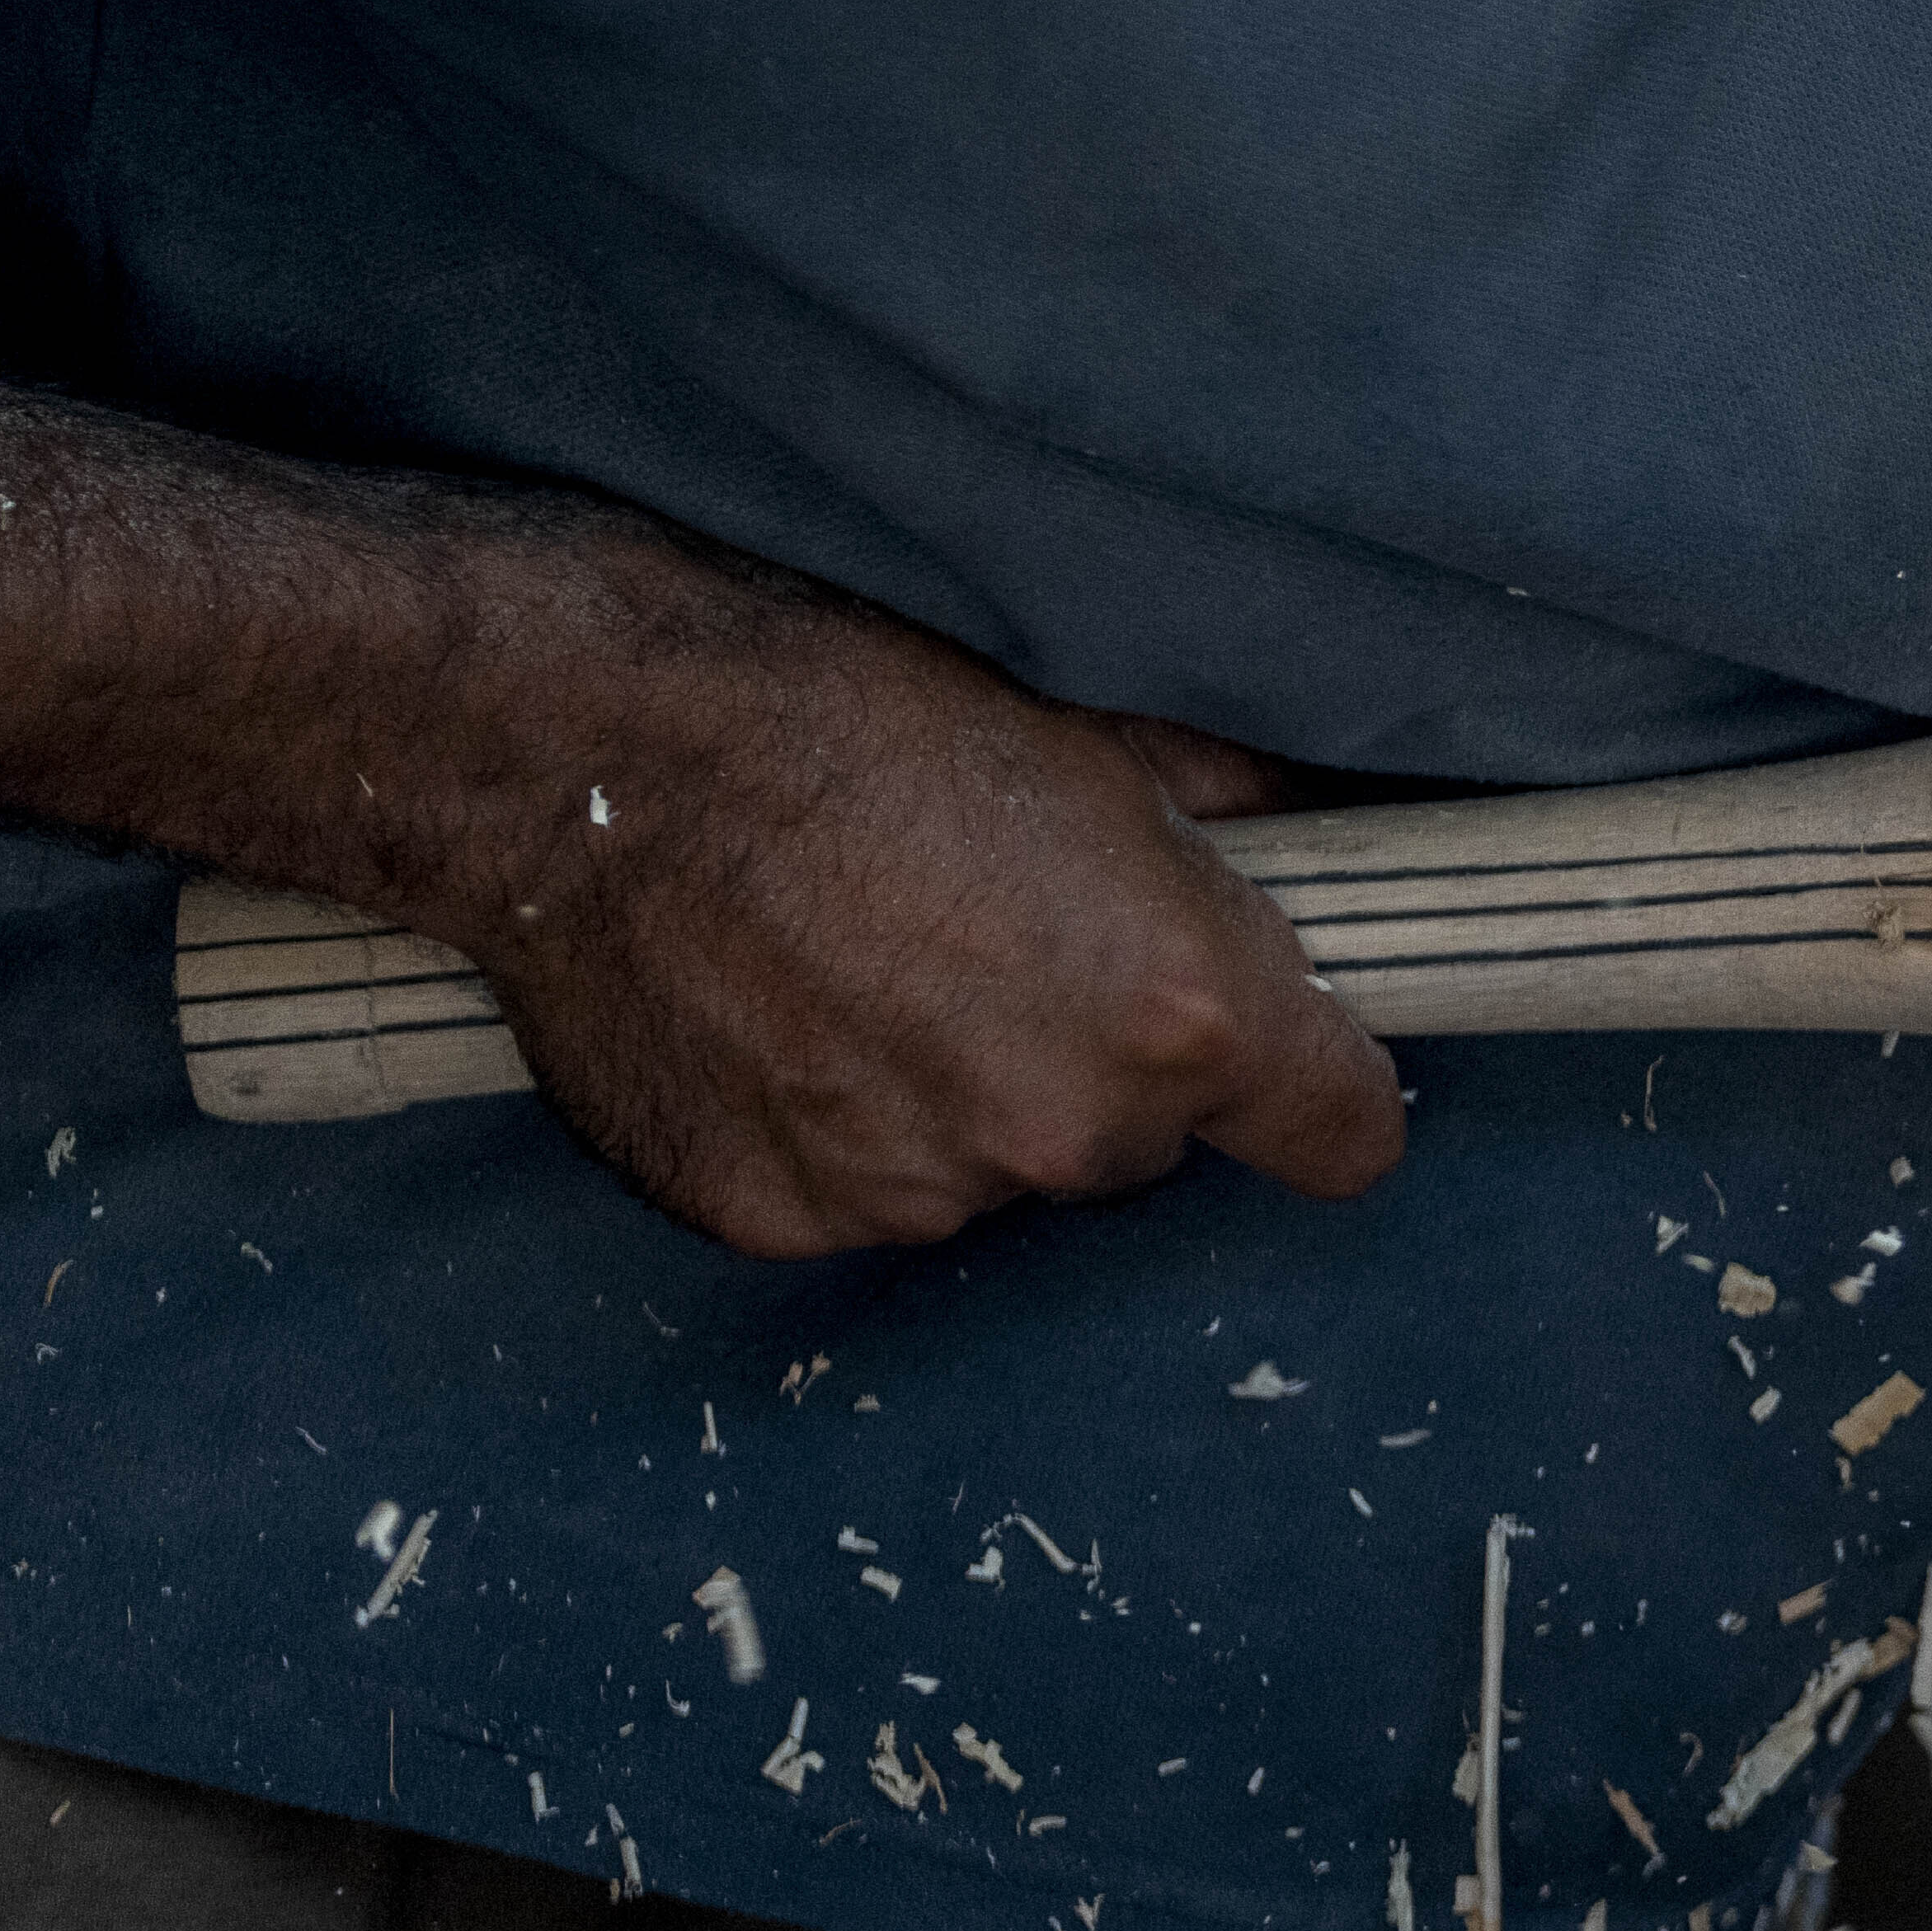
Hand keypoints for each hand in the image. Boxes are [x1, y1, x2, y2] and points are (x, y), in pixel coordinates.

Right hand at [425, 536, 1407, 1258]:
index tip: (1282, 1063)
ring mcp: (917, 1191)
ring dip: (964, 1102)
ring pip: (999, 1172)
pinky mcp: (782, 1221)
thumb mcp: (1099, 731)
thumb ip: (1241, 821)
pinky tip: (776, 1017)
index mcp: (1185, 1016)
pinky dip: (836, 1129)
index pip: (1345, 1139)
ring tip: (864, 967)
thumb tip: (1341, 834)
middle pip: (1149, 1145)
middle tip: (998, 950)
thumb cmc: (846, 709)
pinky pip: (860, 1193)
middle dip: (1103, 1068)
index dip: (1318, 1092)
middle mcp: (1065, 1129)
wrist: (586, 747)